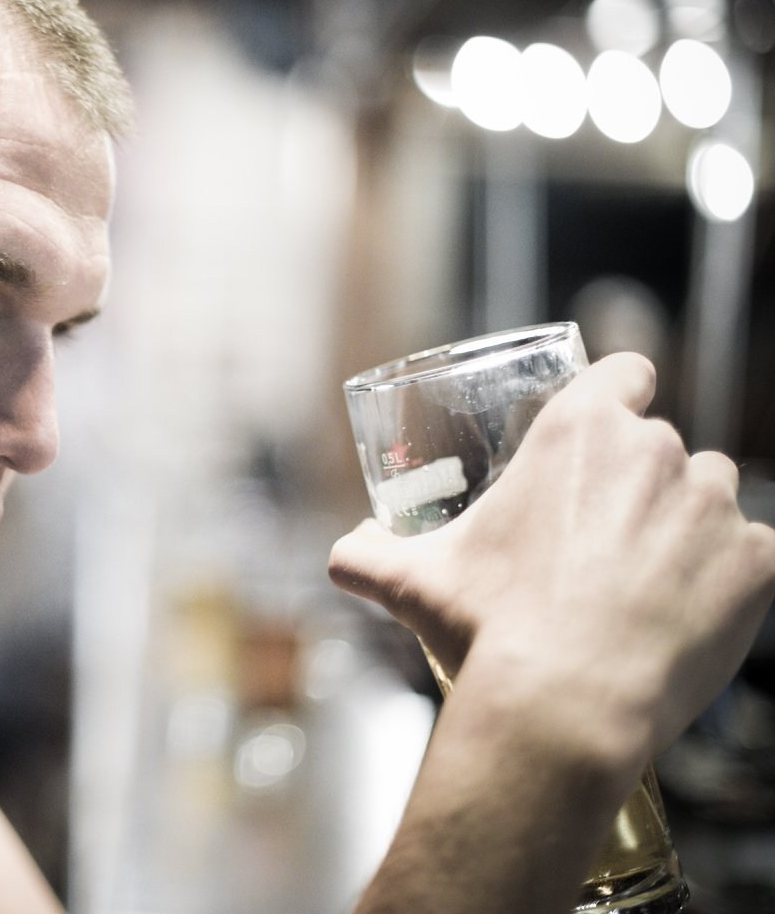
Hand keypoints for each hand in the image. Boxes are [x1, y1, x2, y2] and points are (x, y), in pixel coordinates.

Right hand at [330, 352, 774, 757]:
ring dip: (688, 526)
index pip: (626, 371)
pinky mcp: (758, 561)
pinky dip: (730, 579)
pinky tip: (687, 614)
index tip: (607, 432)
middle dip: (639, 487)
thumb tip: (344, 554)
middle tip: (601, 544)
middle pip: (664, 445)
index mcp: (579, 430)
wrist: (566, 706)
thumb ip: (366, 554)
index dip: (619, 394)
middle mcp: (656, 450)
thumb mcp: (410, 582)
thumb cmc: (489, 630)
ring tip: (645, 584)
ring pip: (713, 496)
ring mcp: (714, 504)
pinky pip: (755, 554)